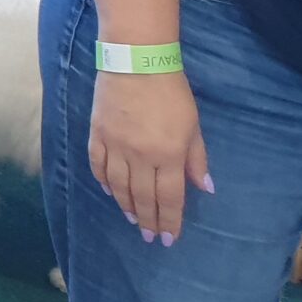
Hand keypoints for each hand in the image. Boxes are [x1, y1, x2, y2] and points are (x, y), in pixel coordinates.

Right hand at [88, 70, 210, 245]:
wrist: (136, 61)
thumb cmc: (172, 92)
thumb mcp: (193, 125)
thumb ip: (197, 158)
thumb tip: (204, 188)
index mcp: (169, 154)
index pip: (169, 197)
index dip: (170, 220)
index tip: (169, 239)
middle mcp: (141, 157)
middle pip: (143, 197)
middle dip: (148, 220)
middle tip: (149, 238)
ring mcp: (116, 147)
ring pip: (119, 186)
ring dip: (126, 205)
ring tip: (132, 219)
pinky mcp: (98, 135)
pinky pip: (98, 166)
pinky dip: (103, 182)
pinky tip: (109, 192)